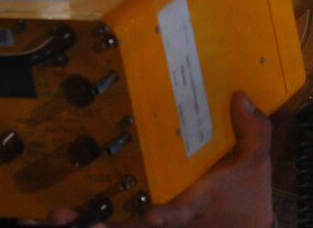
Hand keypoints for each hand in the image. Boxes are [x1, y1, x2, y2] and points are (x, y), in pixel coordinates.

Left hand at [43, 91, 272, 227]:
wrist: (245, 227)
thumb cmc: (246, 196)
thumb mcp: (256, 163)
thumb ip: (253, 131)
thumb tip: (239, 97)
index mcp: (195, 204)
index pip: (178, 213)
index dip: (164, 217)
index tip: (150, 216)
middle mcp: (169, 220)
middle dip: (104, 225)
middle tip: (70, 218)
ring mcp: (156, 223)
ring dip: (88, 224)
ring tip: (56, 216)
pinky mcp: (149, 222)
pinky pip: (120, 224)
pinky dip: (91, 221)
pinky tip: (60, 214)